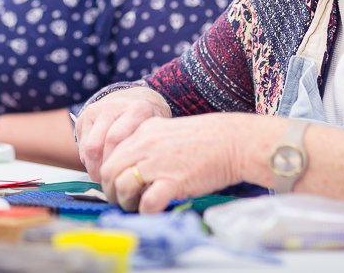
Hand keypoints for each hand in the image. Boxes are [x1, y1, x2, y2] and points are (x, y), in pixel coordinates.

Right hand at [75, 86, 171, 180]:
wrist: (134, 99)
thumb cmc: (148, 123)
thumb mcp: (155, 132)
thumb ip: (149, 153)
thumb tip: (144, 188)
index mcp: (137, 109)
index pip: (116, 140)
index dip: (115, 165)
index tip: (122, 181)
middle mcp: (113, 106)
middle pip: (98, 145)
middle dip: (103, 170)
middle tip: (111, 186)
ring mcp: (96, 110)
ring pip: (88, 148)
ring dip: (94, 168)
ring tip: (105, 179)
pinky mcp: (83, 117)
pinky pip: (82, 146)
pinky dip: (89, 161)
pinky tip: (100, 167)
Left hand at [97, 111, 250, 212]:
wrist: (233, 141)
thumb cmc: (207, 139)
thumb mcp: (169, 132)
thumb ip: (149, 145)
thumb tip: (135, 168)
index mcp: (144, 131)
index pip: (112, 154)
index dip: (110, 173)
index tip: (115, 184)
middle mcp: (145, 145)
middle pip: (110, 171)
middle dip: (110, 190)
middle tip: (119, 201)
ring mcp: (158, 163)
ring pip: (122, 187)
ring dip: (124, 202)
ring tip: (134, 207)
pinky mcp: (173, 181)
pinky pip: (147, 203)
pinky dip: (145, 212)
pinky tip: (152, 212)